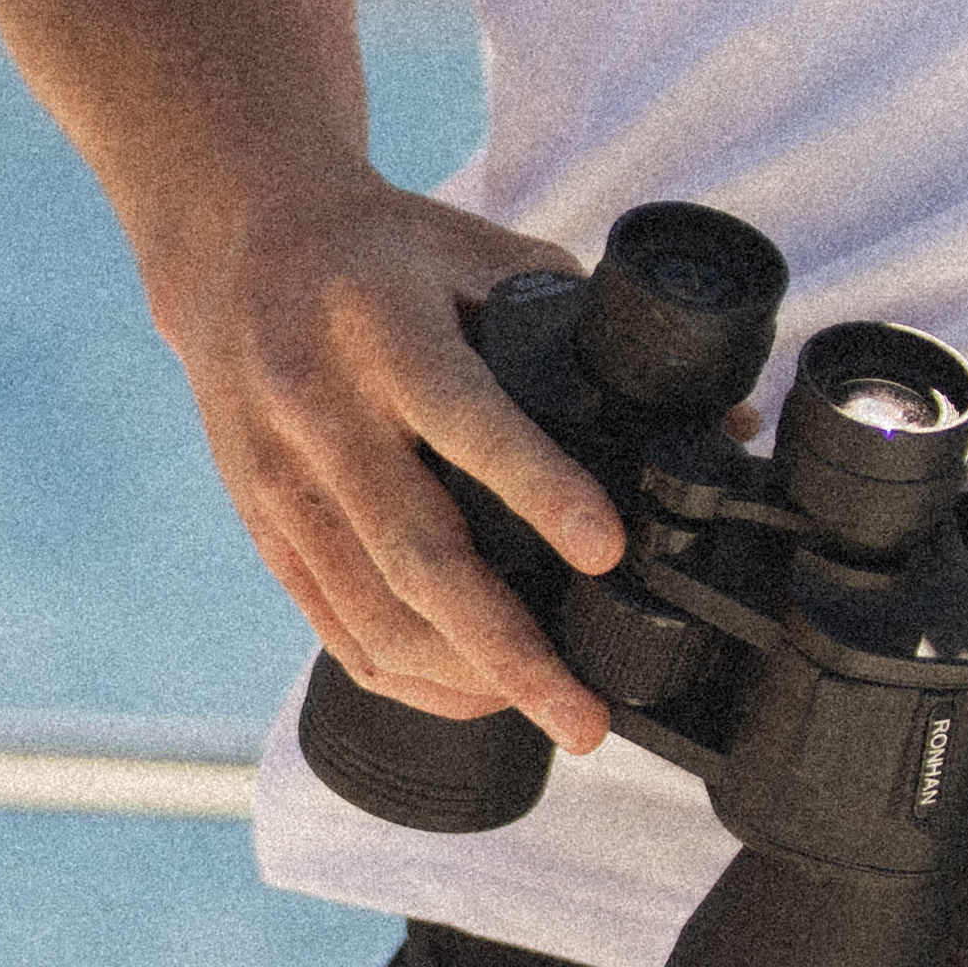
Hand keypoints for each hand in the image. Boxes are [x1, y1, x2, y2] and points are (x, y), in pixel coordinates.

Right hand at [153, 169, 622, 745]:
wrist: (238, 252)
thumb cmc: (388, 255)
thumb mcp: (482, 255)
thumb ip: (587, 331)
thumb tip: (729, 425)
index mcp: (385, 330)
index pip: (466, 420)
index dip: (539, 489)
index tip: (608, 551)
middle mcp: (323, 412)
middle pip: (417, 555)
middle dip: (508, 648)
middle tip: (586, 714)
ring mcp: (282, 481)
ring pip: (374, 615)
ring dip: (466, 681)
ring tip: (550, 712)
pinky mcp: (265, 529)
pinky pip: (336, 629)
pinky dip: (411, 680)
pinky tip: (476, 697)